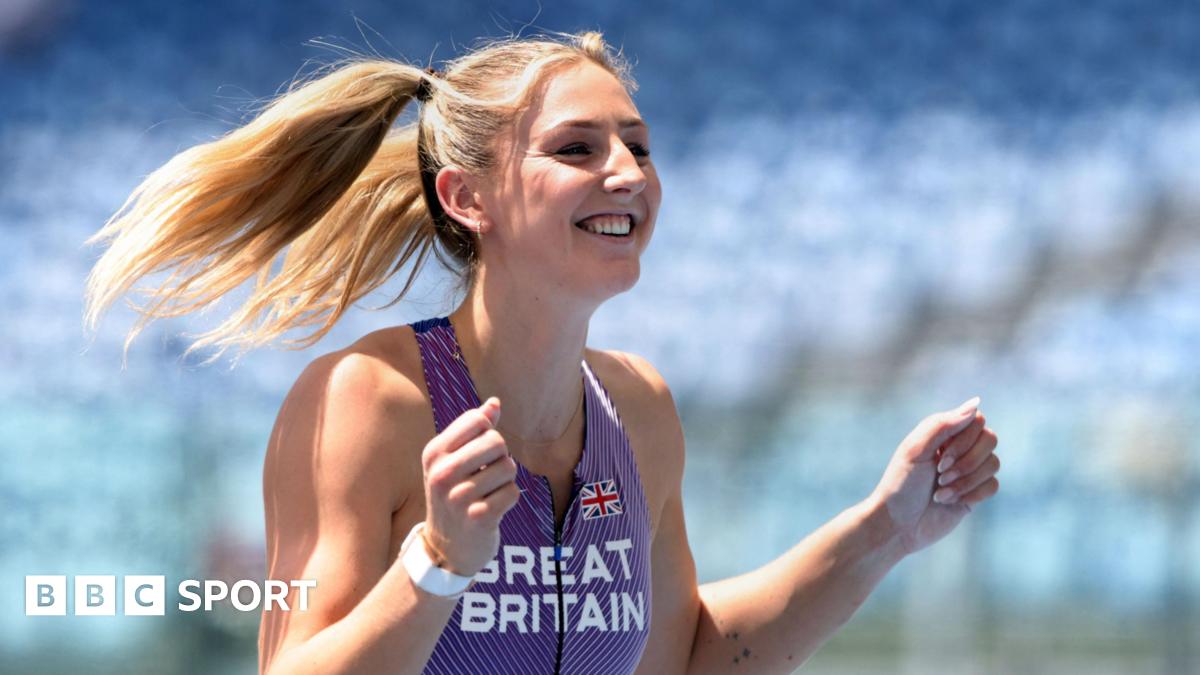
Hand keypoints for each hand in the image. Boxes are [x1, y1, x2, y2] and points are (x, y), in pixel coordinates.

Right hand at [420, 397, 520, 575]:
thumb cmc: (454, 495)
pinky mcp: (478, 517)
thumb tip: (494, 403)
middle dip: (500, 457)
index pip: (478, 420)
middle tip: (487, 476)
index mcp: (434, 453)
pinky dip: (509, 499)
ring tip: (488, 493)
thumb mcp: (454, 461)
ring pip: (508, 467)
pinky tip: (493, 509)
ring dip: (505, 481)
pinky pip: (513, 492)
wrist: (446, 549)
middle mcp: (442, 473)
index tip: (478, 454)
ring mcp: (458, 496)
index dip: (488, 433)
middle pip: (496, 441)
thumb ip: (474, 431)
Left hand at [869, 397, 1000, 556]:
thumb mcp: (915, 449)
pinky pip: (993, 485)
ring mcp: (969, 470)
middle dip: (966, 461)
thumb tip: (976, 403)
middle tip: (940, 475)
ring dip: (965, 480)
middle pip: (990, 439)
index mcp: (944, 433)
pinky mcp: (975, 492)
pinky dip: (971, 494)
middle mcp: (960, 448)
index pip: (976, 420)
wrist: (898, 524)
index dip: (965, 439)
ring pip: (994, 463)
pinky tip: (949, 501)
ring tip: (940, 491)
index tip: (940, 455)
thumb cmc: (901, 483)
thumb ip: (943, 424)